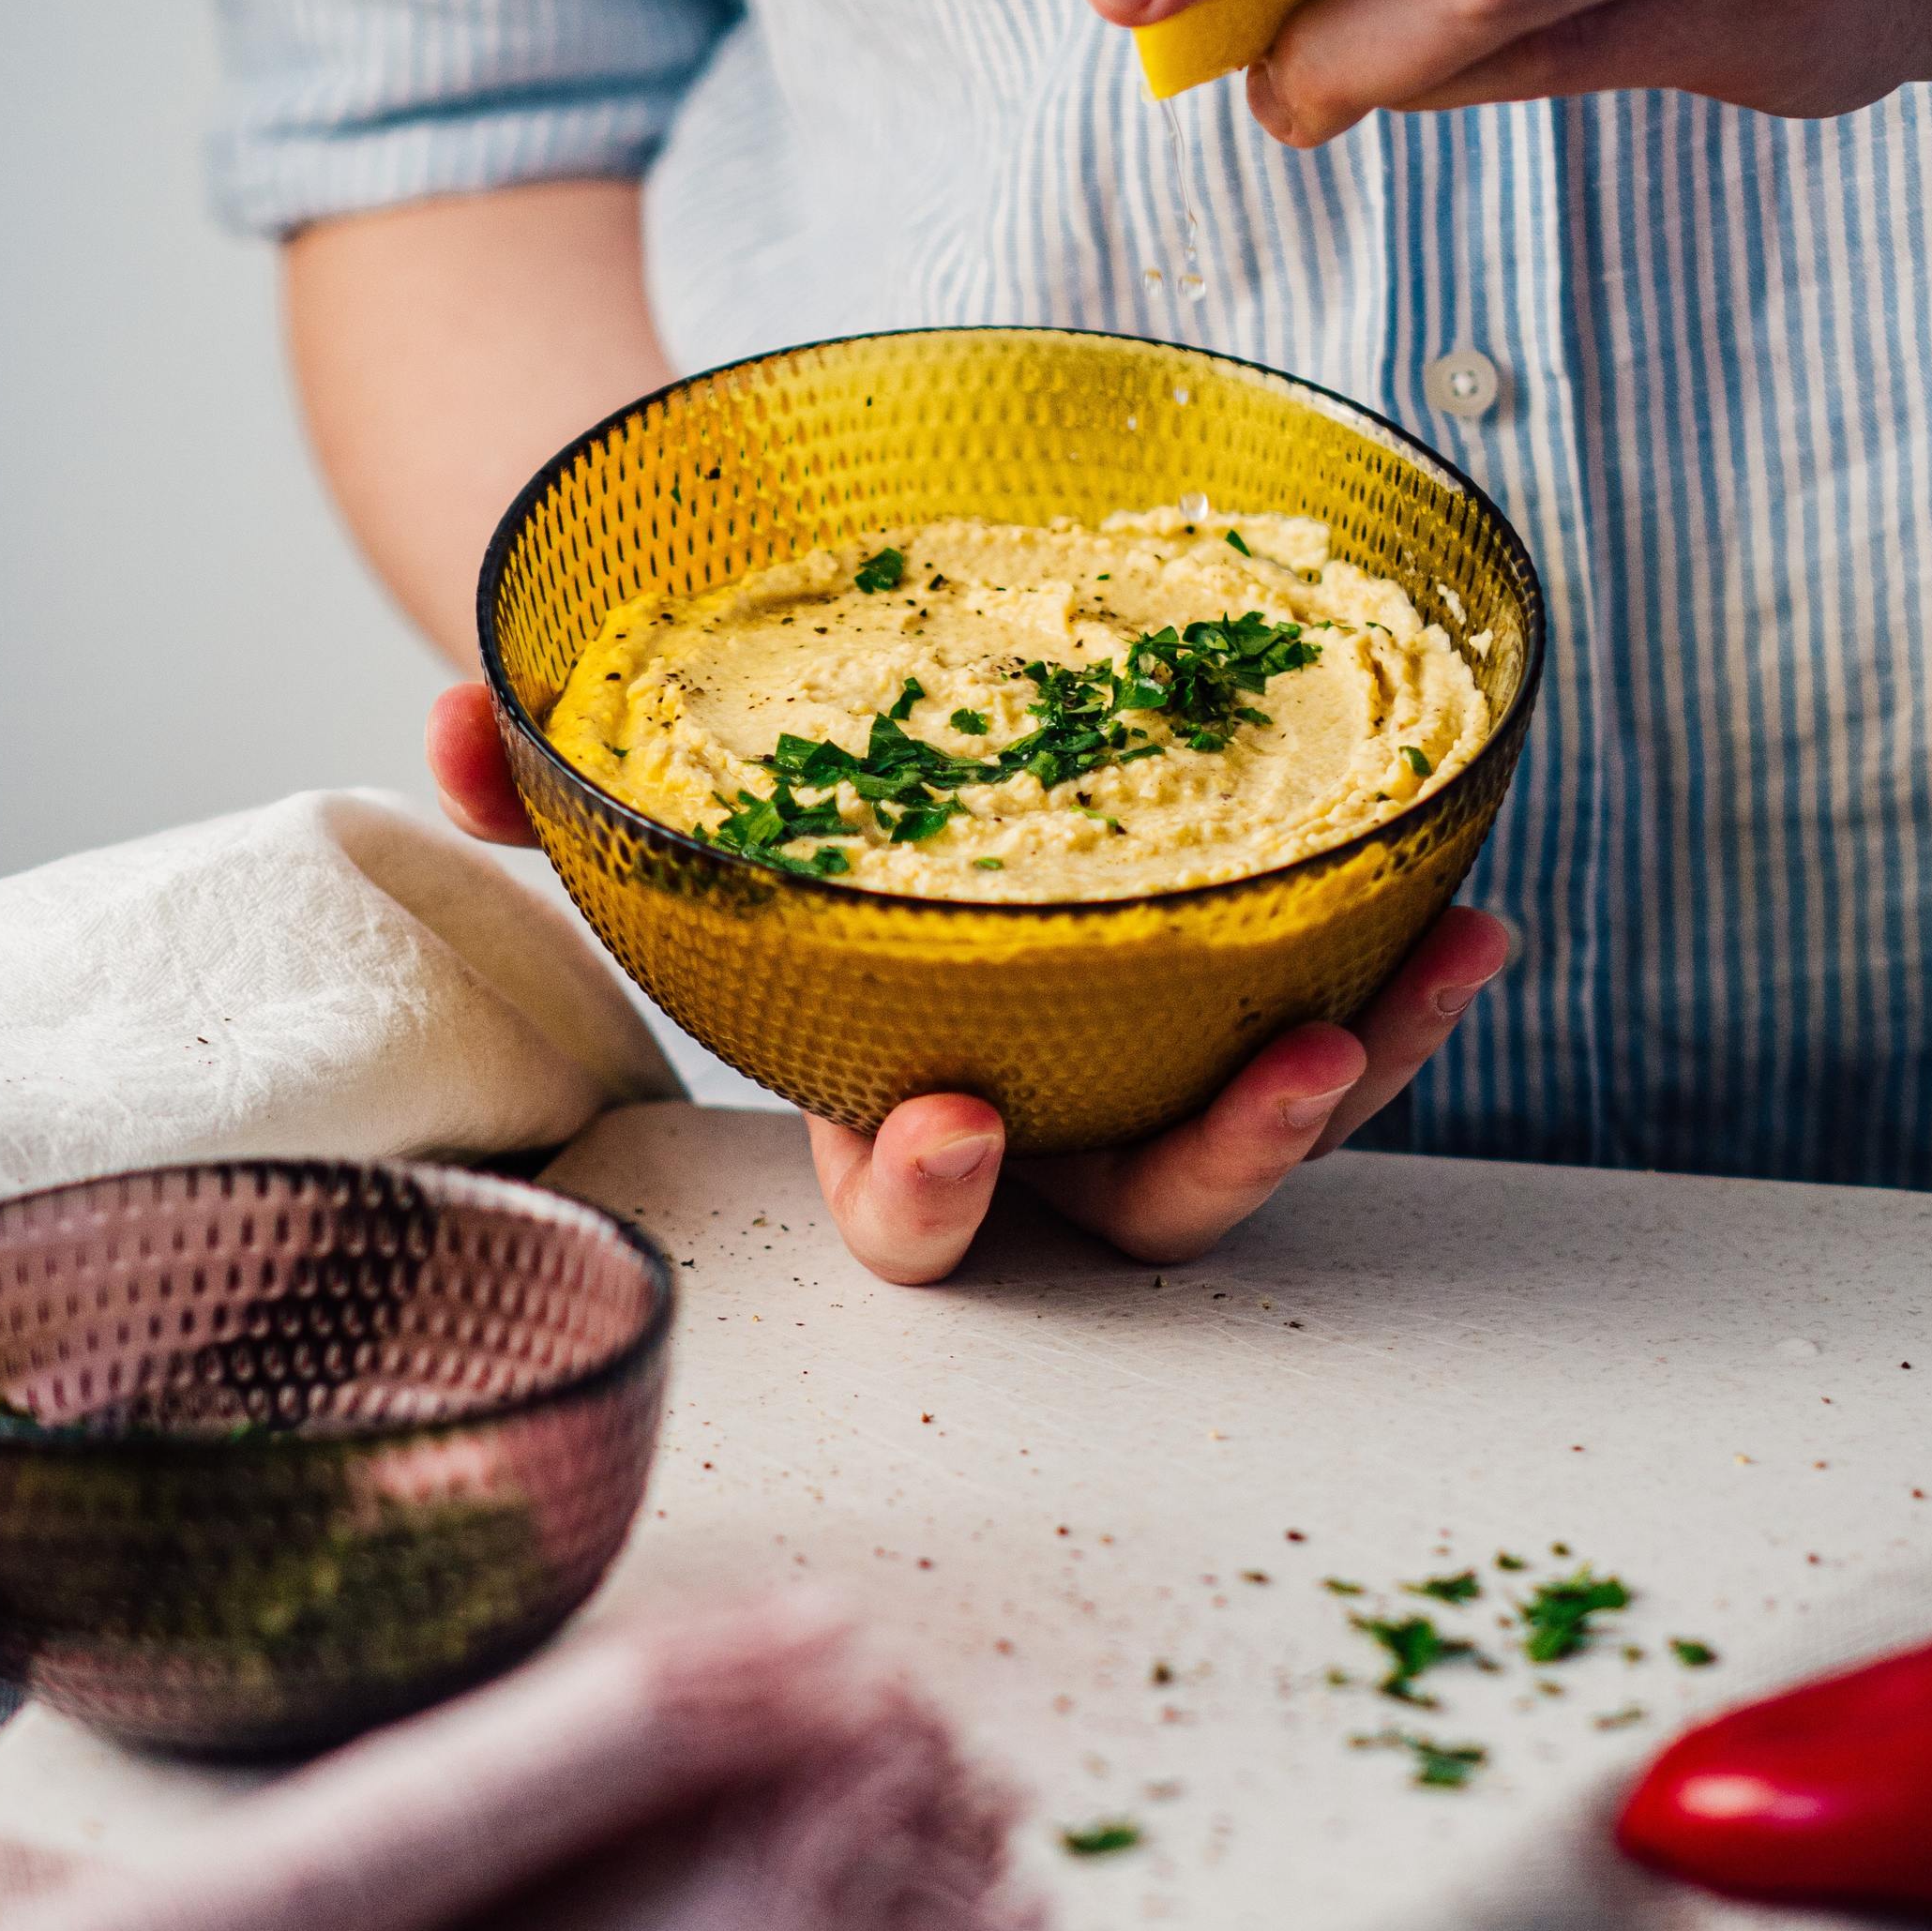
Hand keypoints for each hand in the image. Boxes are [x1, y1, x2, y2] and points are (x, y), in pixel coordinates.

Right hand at [428, 684, 1509, 1283]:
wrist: (844, 758)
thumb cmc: (747, 814)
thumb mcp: (644, 806)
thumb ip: (549, 784)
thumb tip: (461, 724)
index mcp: (884, 1103)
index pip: (904, 1204)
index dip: (924, 1193)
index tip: (941, 1125)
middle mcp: (1036, 1119)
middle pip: (1129, 1206)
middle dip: (1209, 1163)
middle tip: (1275, 1079)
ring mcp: (1139, 1072)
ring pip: (1257, 1128)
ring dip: (1357, 1072)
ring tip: (1425, 975)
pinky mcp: (1225, 1004)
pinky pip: (1329, 1021)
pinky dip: (1400, 978)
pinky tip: (1470, 909)